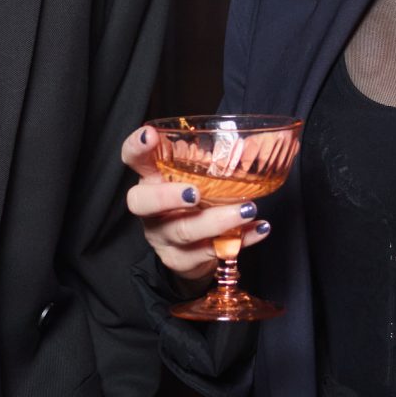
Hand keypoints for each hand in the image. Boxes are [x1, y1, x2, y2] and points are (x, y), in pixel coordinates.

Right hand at [121, 126, 270, 285]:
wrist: (193, 252)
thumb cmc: (196, 205)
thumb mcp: (201, 180)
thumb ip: (220, 161)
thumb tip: (262, 143)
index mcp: (151, 181)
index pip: (134, 160)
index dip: (136, 147)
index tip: (150, 135)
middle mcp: (151, 211)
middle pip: (143, 203)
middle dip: (167, 196)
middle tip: (195, 193)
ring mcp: (163, 238)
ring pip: (183, 231)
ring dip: (217, 220)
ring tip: (247, 209)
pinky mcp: (182, 261)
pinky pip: (211, 252)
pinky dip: (240, 239)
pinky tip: (259, 228)